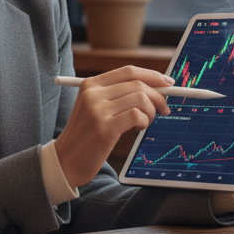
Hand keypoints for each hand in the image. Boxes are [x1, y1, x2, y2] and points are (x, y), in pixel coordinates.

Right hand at [55, 66, 173, 188]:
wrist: (66, 161)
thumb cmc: (87, 136)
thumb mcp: (96, 108)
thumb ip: (119, 96)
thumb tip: (157, 88)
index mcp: (90, 84)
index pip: (128, 71)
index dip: (152, 75)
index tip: (168, 83)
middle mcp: (93, 93)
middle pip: (137, 84)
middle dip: (158, 96)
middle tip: (164, 109)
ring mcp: (97, 110)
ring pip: (140, 99)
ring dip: (151, 112)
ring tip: (144, 123)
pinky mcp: (104, 128)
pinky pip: (136, 115)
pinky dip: (144, 122)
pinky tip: (136, 130)